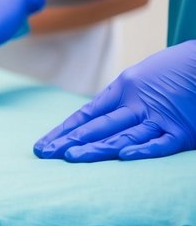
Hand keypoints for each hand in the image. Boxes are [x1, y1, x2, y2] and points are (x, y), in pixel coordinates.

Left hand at [34, 41, 195, 161]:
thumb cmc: (176, 67)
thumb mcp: (141, 76)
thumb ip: (121, 97)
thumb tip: (96, 117)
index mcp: (124, 89)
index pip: (87, 114)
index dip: (64, 131)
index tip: (43, 145)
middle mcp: (137, 104)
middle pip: (99, 126)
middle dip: (70, 140)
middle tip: (46, 154)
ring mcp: (159, 118)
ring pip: (123, 135)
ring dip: (97, 147)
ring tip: (72, 157)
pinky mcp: (183, 131)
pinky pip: (161, 142)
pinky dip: (144, 149)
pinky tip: (124, 156)